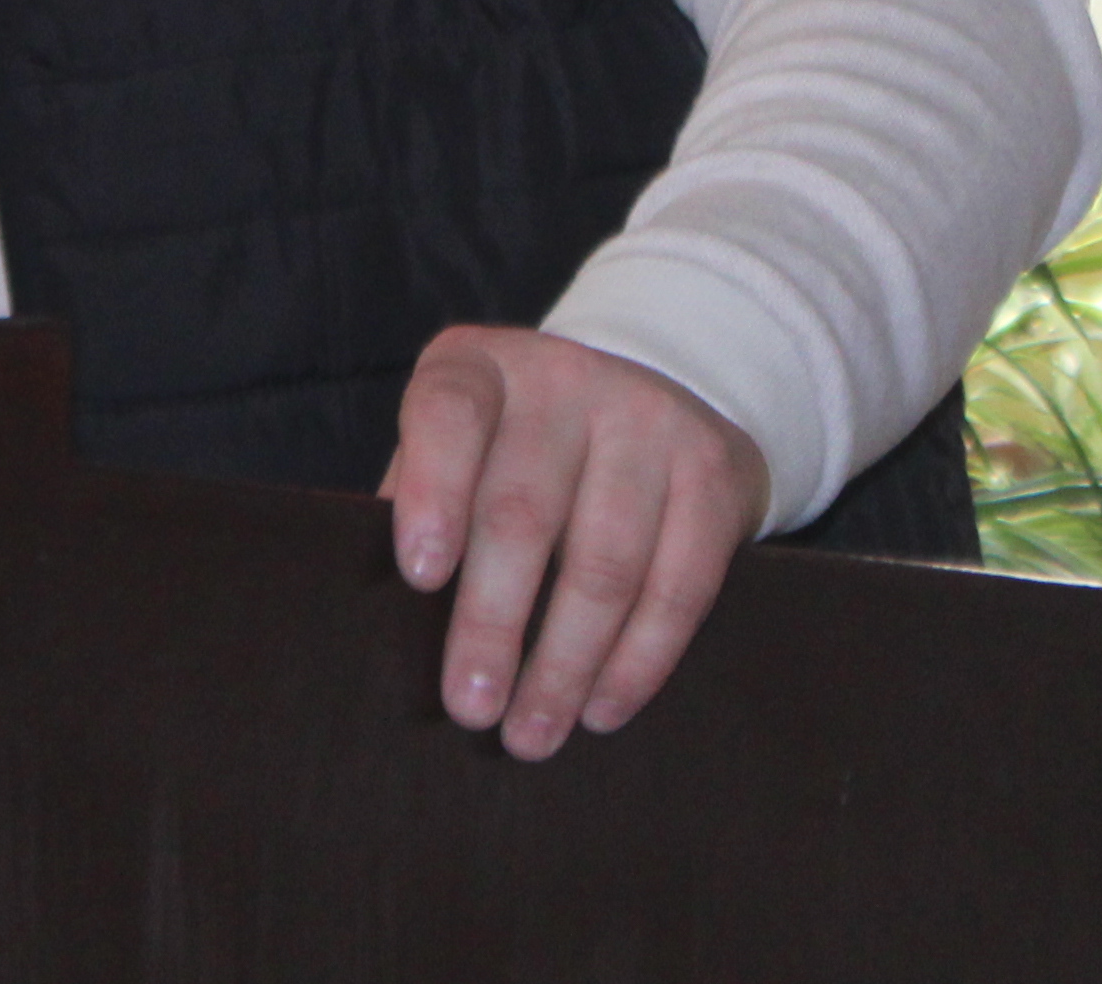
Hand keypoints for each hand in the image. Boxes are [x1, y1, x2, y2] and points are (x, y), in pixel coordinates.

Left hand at [380, 325, 768, 759]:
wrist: (653, 404)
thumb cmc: (518, 454)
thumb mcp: (462, 453)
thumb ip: (423, 510)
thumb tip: (388, 629)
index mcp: (479, 368)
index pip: (449, 414)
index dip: (433, 492)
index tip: (421, 577)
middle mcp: (565, 378)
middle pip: (525, 511)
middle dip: (493, 624)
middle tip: (471, 710)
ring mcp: (648, 416)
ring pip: (605, 562)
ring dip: (564, 664)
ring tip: (530, 734)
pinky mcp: (713, 469)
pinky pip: (679, 583)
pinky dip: (639, 661)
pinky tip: (602, 709)